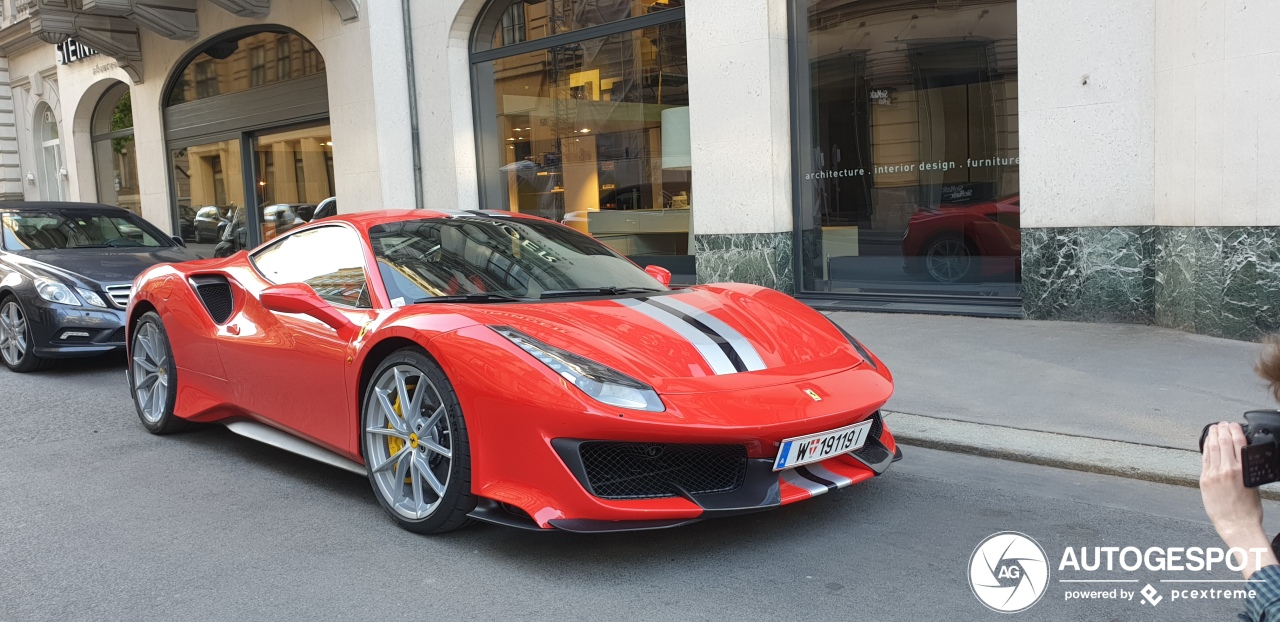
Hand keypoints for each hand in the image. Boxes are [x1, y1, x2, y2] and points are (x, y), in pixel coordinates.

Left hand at [1200, 422, 1277, 577]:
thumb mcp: (1253, 483)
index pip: (1237, 442)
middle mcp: (1226, 470)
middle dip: (1222, 429)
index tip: (1233, 424)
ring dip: (1212, 436)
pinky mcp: (1204, 481)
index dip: (1234, 430)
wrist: (1236, 526)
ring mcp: (1213, 474)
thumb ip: (1244, 467)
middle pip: (1222, 442)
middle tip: (1222, 424)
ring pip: (1210, 448)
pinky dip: (1206, 449)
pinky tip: (1207, 444)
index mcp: (1241, 470)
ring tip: (1214, 429)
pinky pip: (1204, 460)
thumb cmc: (1248, 510)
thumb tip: (1240, 455)